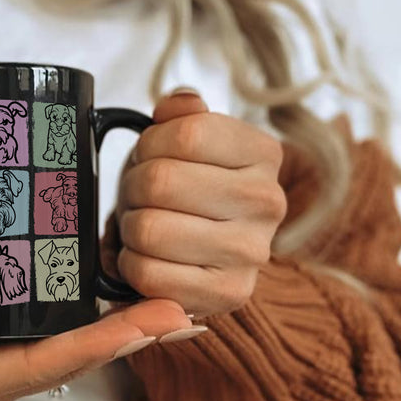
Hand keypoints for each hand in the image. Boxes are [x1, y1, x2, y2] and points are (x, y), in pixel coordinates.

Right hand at [0, 285, 193, 400]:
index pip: (36, 369)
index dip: (93, 348)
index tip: (144, 326)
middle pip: (69, 361)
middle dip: (127, 339)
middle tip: (184, 314)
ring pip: (69, 344)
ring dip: (122, 327)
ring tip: (177, 307)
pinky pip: (52, 324)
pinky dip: (91, 310)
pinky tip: (123, 289)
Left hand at [113, 88, 287, 320]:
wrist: (193, 252)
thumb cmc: (182, 189)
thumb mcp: (183, 140)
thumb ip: (181, 114)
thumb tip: (177, 105)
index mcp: (263, 153)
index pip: (187, 133)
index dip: (150, 145)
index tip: (152, 156)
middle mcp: (269, 202)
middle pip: (160, 181)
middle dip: (133, 187)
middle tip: (141, 196)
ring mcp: (253, 253)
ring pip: (149, 229)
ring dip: (130, 227)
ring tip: (146, 225)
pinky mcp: (229, 295)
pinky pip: (147, 273)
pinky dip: (131, 264)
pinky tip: (149, 257)